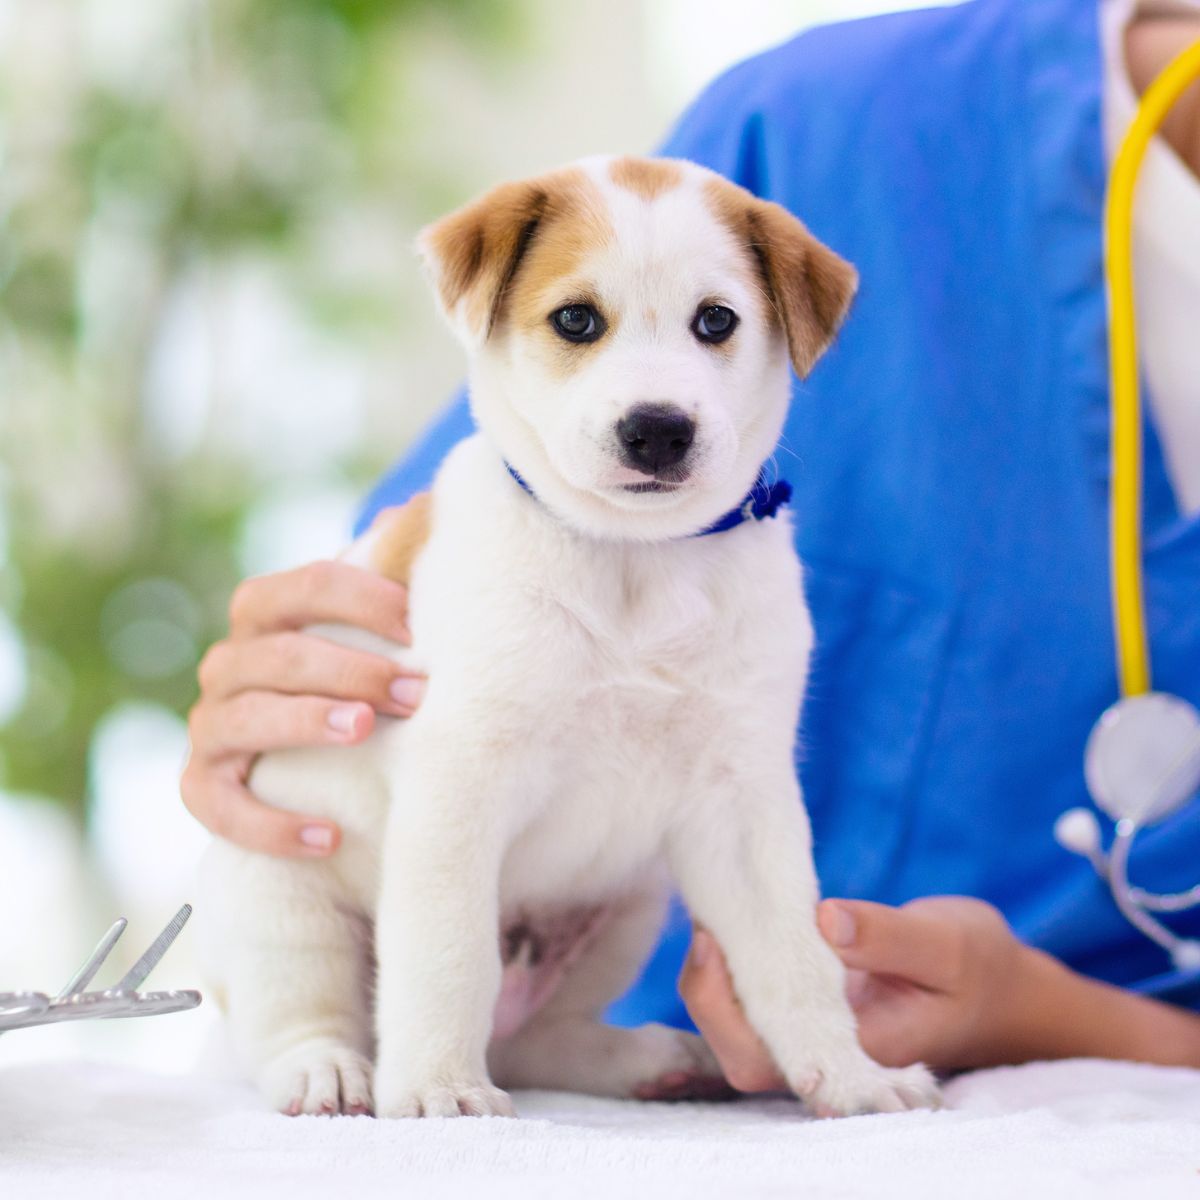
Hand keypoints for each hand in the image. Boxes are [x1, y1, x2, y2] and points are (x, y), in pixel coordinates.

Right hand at [182, 559, 424, 856]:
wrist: (303, 755)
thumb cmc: (353, 674)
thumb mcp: (368, 627)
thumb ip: (390, 573)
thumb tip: (423, 509)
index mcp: (266, 613)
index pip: (305, 586)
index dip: (361, 599)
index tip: (417, 626)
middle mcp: (229, 663)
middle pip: (280, 655)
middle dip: (351, 669)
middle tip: (414, 692)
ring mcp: (210, 725)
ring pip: (246, 718)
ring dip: (307, 722)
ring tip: (363, 731)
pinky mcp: (202, 786)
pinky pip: (220, 809)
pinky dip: (270, 825)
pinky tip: (327, 836)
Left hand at [679, 896, 1047, 1087]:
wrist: (999, 987)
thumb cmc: (978, 969)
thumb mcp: (947, 943)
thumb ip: (888, 937)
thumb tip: (826, 920)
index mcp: (859, 1054)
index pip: (769, 1057)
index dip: (726, 1012)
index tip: (713, 943)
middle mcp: (827, 1055)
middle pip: (739, 1052)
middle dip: (708, 993)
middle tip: (707, 926)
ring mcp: (814, 1034)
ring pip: (737, 1030)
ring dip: (714, 978)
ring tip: (713, 917)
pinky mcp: (808, 1007)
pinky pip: (753, 1002)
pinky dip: (731, 967)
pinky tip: (727, 921)